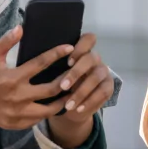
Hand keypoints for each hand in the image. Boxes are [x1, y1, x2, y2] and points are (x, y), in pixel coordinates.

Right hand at [0, 26, 72, 130]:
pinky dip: (43, 115)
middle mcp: (16, 97)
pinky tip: (49, 108)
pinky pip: (33, 121)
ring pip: (46, 111)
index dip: (57, 54)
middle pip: (51, 91)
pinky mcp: (10, 123)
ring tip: (68, 95)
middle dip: (67, 83)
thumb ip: (7, 41)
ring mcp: (14, 113)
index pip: (42, 64)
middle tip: (76, 76)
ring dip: (59, 103)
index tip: (69, 48)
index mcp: (13, 77)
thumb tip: (22, 27)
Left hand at [48, 32, 114, 147]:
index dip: (80, 48)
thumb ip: (53, 66)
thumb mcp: (55, 76)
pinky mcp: (108, 87)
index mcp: (83, 51)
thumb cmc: (60, 87)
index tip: (67, 62)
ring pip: (96, 77)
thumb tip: (38, 62)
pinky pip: (102, 93)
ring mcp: (104, 72)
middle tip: (62, 86)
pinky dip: (89, 102)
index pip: (88, 39)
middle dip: (76, 72)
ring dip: (81, 91)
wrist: (72, 107)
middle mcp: (95, 59)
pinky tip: (78, 109)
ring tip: (68, 104)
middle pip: (91, 58)